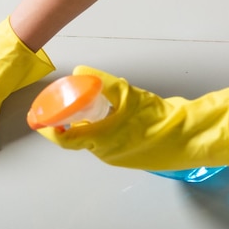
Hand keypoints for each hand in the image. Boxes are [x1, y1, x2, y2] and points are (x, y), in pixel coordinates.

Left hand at [37, 66, 228, 170]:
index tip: (39, 119)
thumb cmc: (159, 118)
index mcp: (102, 140)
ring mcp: (118, 157)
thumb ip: (102, 82)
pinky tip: (109, 114)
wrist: (189, 136)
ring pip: (94, 139)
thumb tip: (80, 72)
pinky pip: (107, 143)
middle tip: (66, 103)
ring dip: (87, 124)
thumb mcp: (128, 94)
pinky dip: (101, 129)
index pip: (65, 139)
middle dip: (70, 120)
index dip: (50, 128)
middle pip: (78, 138)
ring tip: (88, 105)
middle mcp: (106, 153)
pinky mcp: (129, 156)